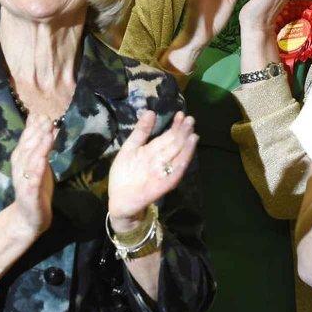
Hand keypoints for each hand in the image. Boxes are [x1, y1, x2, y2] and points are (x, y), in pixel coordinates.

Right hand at [9, 113, 56, 238]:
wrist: (29, 217)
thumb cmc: (36, 187)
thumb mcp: (39, 162)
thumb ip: (40, 144)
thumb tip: (47, 122)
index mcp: (21, 158)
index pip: (26, 138)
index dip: (33, 125)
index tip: (42, 111)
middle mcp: (19, 167)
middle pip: (27, 146)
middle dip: (36, 132)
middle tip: (47, 118)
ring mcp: (23, 180)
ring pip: (29, 161)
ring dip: (37, 147)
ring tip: (46, 134)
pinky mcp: (29, 194)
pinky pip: (32, 181)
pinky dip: (36, 171)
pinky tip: (42, 162)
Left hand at [108, 111, 197, 231]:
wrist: (118, 199)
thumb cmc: (124, 174)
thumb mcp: (129, 148)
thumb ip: (140, 132)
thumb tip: (151, 111)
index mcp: (153, 150)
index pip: (168, 136)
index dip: (175, 126)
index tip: (181, 114)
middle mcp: (161, 160)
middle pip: (175, 145)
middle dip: (183, 133)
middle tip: (190, 119)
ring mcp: (163, 172)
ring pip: (178, 158)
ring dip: (186, 147)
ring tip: (193, 135)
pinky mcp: (162, 186)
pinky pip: (173, 175)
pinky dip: (180, 165)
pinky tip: (186, 156)